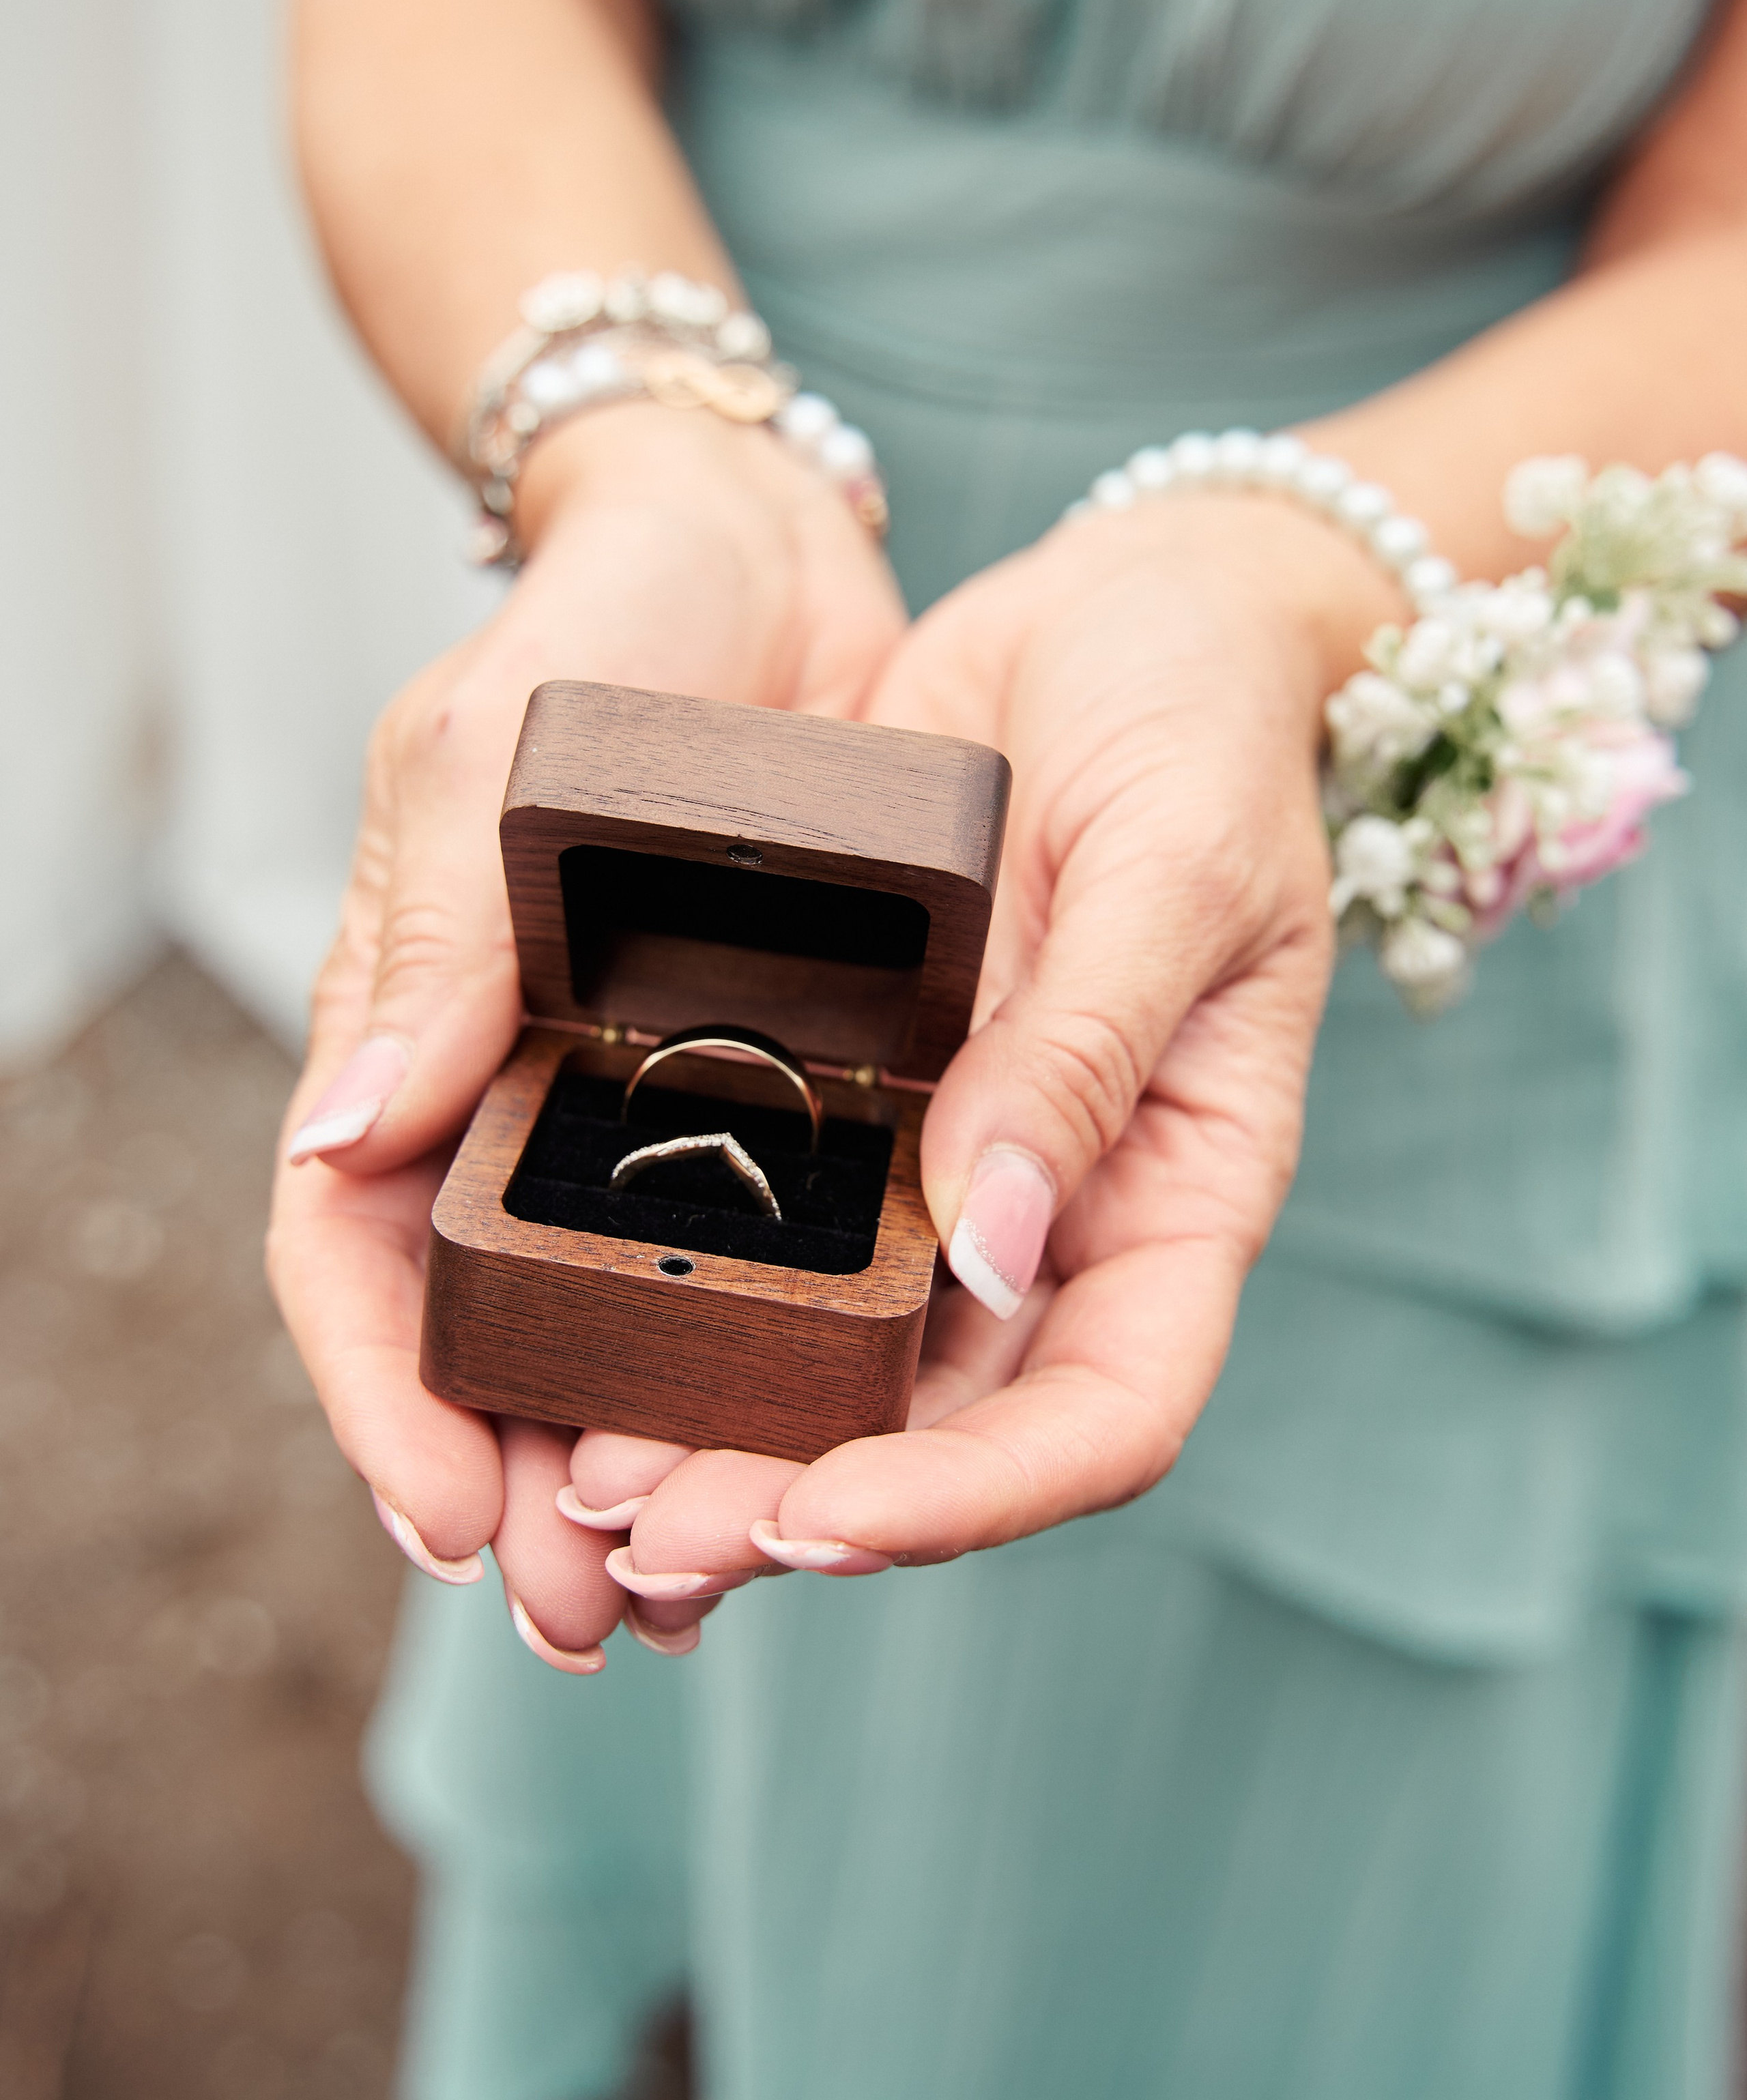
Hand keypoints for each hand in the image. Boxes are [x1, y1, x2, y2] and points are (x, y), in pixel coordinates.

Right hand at [266, 405, 905, 1660]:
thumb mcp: (493, 739)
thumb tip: (345, 1139)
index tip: (449, 1515)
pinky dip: (757, 1356)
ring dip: (637, 1459)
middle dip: (518, 1479)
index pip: (350, 1242)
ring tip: (694, 1589)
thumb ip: (431, 927)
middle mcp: (515, 1077)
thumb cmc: (607, 614)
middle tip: (587, 1616)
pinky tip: (811, 1450)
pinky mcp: (767, 1066)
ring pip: (610, 1316)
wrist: (752, 534)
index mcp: (417, 1017)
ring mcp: (638, 1083)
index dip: (380, 1391)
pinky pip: (751, 1240)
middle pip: (478, 1323)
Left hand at [543, 490, 1399, 1639]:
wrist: (1129, 606)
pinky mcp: (860, 1077)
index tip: (817, 1519)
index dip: (969, 1496)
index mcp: (1176, 1189)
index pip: (1102, 1412)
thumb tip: (994, 1250)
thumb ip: (1088, 1054)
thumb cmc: (1203, 722)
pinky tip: (569, 1313)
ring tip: (572, 1471)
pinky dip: (687, 1283)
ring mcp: (953, 1149)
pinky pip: (774, 1212)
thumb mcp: (1175, 867)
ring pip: (839, 1349)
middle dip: (795, 1495)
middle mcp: (1058, 1202)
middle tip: (633, 1531)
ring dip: (717, 1425)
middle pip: (940, 1419)